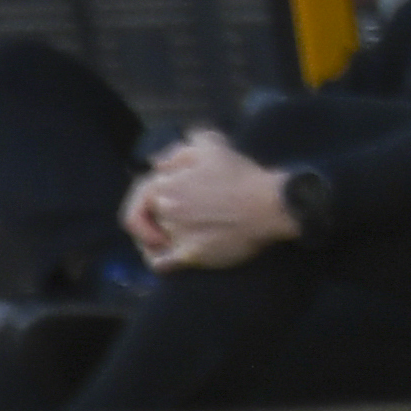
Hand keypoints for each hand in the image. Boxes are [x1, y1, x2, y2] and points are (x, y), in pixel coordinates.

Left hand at [125, 131, 298, 272]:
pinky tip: (167, 256)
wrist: (269, 205)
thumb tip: (156, 162)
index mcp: (166, 185)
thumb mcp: (213, 146)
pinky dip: (157, 260)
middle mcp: (166, 210)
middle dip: (148, 220)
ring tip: (168, 238)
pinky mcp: (189, 255)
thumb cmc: (242, 175)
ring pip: (148, 241)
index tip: (161, 199)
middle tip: (163, 219)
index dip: (148, 196)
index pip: (141, 193)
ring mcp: (176, 235)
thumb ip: (180, 149)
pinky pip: (159, 264)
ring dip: (154, 239)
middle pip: (141, 218)